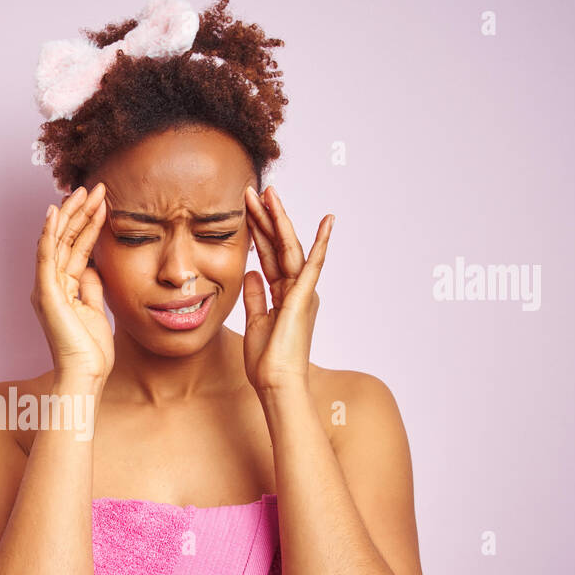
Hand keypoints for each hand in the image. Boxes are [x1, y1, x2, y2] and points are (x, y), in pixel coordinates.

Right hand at [32, 183, 113, 383]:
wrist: (85, 374)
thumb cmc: (91, 350)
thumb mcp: (96, 309)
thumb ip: (92, 285)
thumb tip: (94, 264)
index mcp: (62, 288)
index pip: (75, 247)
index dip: (87, 223)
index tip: (101, 202)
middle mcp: (50, 284)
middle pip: (65, 239)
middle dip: (80, 211)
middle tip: (94, 186)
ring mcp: (46, 288)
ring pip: (57, 242)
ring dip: (71, 214)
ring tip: (84, 191)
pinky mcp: (46, 294)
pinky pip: (46, 257)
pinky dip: (49, 233)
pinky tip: (55, 213)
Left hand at [240, 184, 332, 394]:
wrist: (276, 384)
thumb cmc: (267, 361)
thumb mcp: (255, 321)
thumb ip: (255, 295)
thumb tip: (251, 272)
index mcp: (283, 294)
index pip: (268, 255)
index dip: (258, 231)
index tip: (247, 208)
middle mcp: (296, 289)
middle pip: (279, 245)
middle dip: (266, 217)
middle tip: (256, 189)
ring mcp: (302, 292)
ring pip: (290, 248)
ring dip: (279, 220)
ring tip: (270, 193)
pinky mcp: (304, 299)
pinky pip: (312, 266)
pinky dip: (319, 243)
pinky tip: (327, 222)